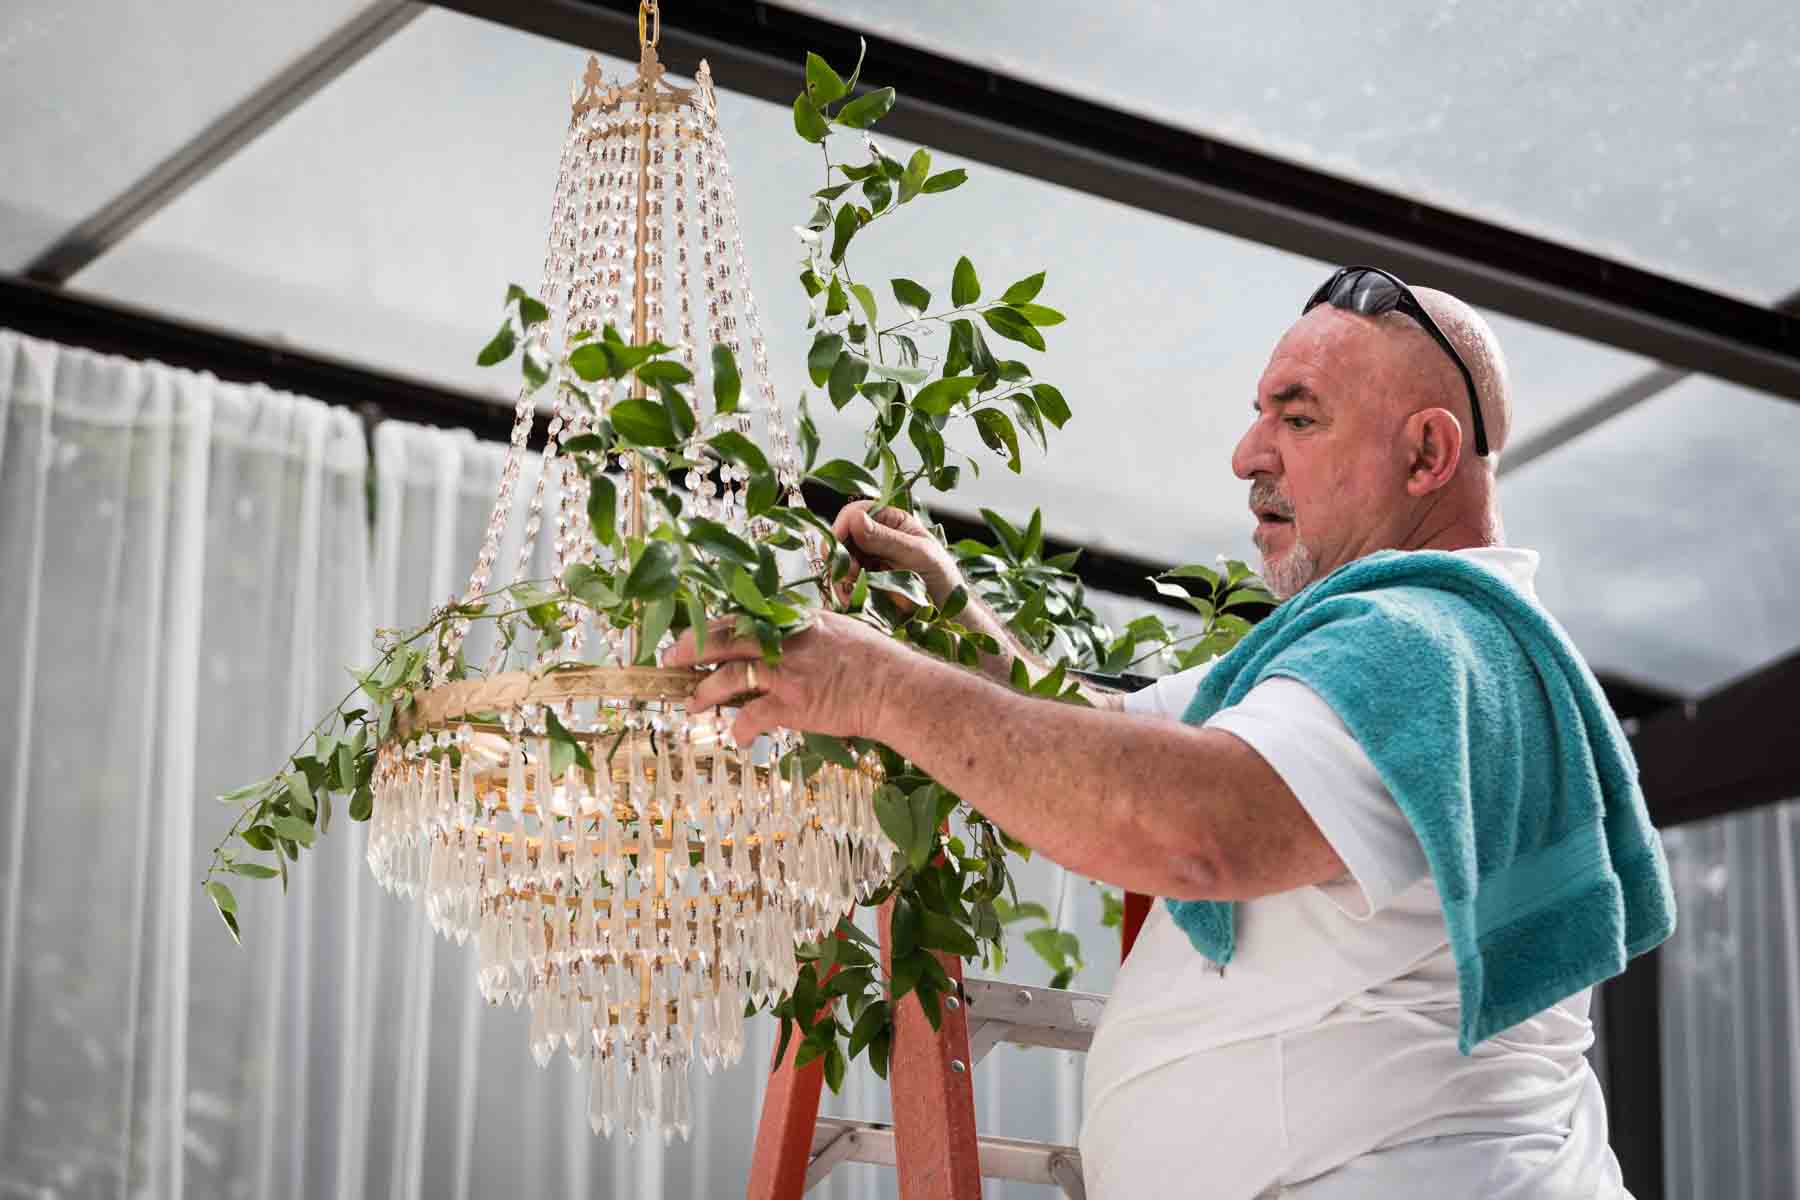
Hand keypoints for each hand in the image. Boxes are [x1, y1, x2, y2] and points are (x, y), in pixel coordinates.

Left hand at [662, 610, 917, 745]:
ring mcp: (784, 671)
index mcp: (793, 619)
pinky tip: (738, 738)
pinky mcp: (790, 703)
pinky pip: (751, 717)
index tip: (694, 636)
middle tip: (669, 661)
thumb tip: (782, 641)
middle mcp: (783, 640)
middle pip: (722, 639)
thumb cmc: (874, 662)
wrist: (894, 688)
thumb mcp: (837, 630)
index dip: (712, 627)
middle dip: (689, 650)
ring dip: (704, 693)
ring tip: (691, 705)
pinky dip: (739, 730)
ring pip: (727, 677)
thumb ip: (805, 633)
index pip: (741, 617)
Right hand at [831, 500, 961, 609]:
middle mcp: (874, 538)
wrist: (949, 612)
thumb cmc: (942, 576)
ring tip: (858, 591)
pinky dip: (845, 593)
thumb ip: (887, 539)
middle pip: (840, 539)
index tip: (837, 546)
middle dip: (840, 557)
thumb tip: (856, 520)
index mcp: (890, 521)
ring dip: (842, 578)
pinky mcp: (863, 584)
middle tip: (851, 575)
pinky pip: (843, 585)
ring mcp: (867, 561)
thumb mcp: (918, 554)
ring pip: (838, 564)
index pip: (855, 513)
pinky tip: (857, 601)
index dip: (842, 526)